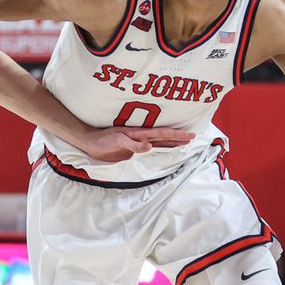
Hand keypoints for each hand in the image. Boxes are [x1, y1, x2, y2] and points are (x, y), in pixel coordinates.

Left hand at [77, 126, 195, 162]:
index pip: (161, 134)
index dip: (176, 135)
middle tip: (193, 137)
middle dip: (178, 137)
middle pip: (164, 137)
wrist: (90, 143)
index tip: (189, 135)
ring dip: (172, 142)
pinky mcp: (133, 149)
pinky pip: (151, 148)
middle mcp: (141, 137)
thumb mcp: (118, 141)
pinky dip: (160, 148)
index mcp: (139, 134)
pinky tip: (165, 150)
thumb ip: (133, 144)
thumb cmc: (102, 141)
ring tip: (185, 143)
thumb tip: (149, 146)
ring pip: (159, 142)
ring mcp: (137, 142)